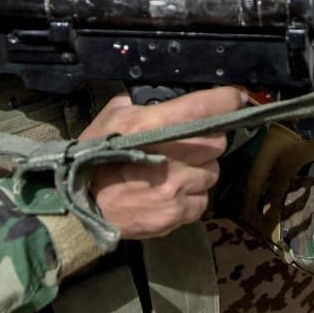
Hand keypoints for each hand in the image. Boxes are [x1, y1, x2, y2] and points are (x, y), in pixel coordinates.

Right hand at [79, 86, 243, 239]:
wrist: (80, 204)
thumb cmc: (93, 156)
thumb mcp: (113, 116)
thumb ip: (146, 104)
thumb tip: (173, 99)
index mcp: (152, 126)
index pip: (204, 108)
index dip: (225, 100)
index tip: (233, 98)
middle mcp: (170, 158)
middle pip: (217, 142)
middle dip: (207, 140)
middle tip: (186, 143)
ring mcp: (175, 189)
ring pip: (212, 172)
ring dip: (199, 169)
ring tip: (174, 171)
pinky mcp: (177, 214)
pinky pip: (202, 200)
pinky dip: (192, 196)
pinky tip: (170, 192)